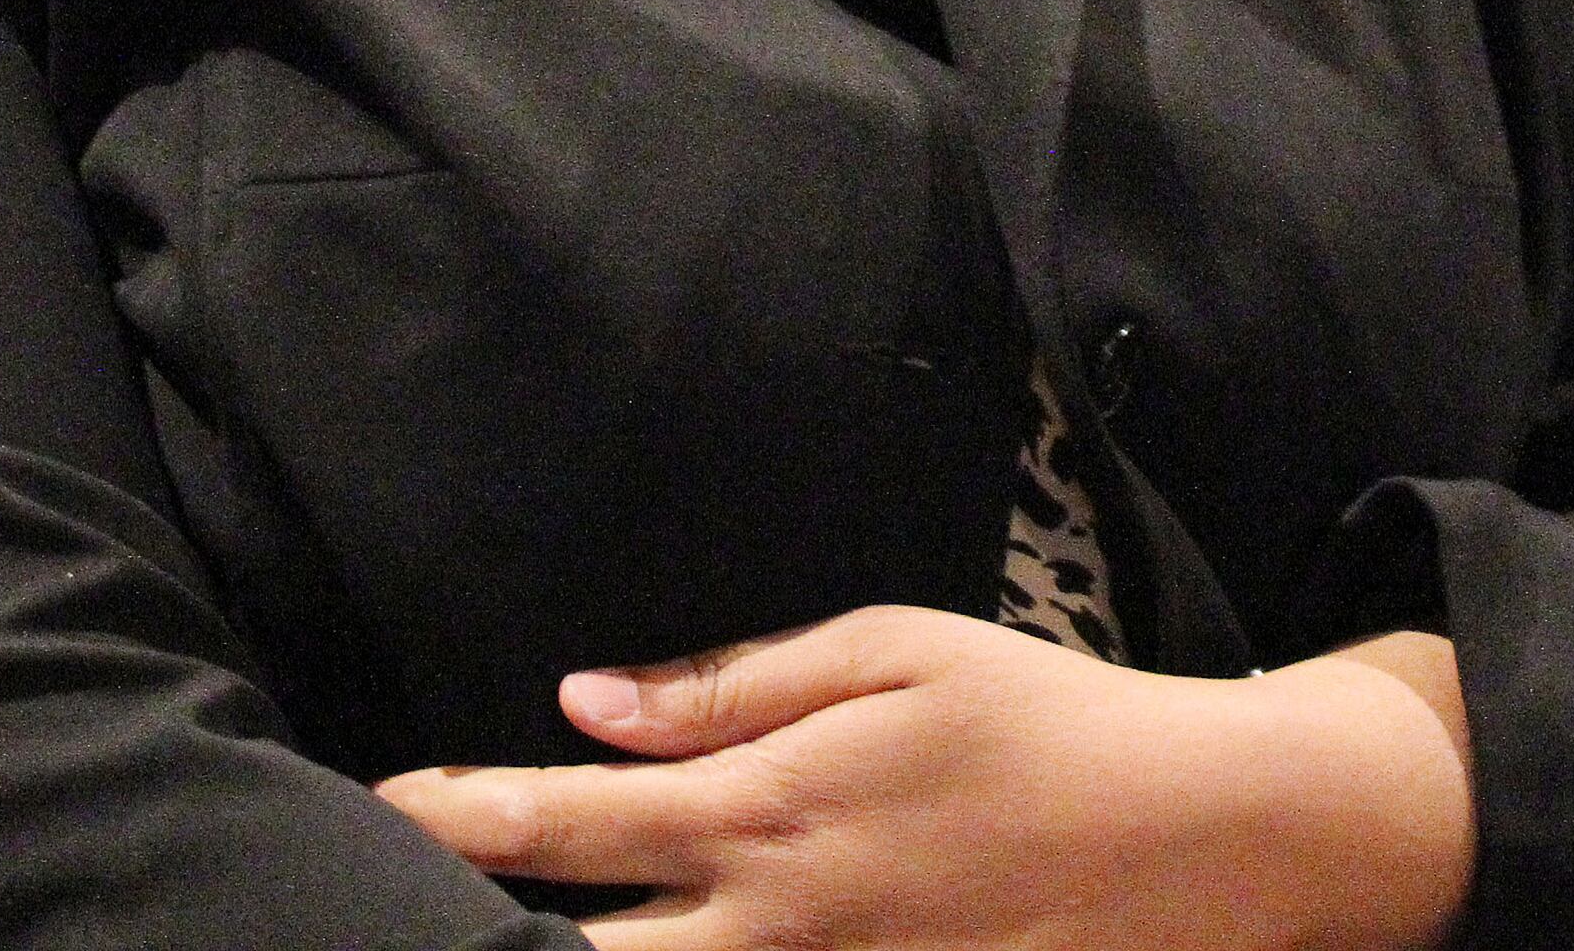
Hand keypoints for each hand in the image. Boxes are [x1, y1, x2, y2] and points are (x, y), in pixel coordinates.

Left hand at [374, 608, 1472, 950]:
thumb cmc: (1046, 718)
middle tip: (375, 916)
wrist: (1199, 836)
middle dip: (469, 935)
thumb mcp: (898, 651)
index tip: (373, 807)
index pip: (565, 823)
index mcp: (771, 806)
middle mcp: (775, 924)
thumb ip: (736, 684)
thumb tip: (590, 703)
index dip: (450, 818)